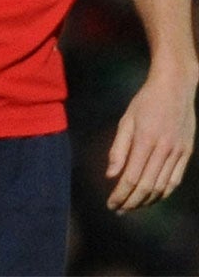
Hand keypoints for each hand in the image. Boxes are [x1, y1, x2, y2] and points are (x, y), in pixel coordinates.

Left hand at [106, 69, 195, 211]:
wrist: (175, 86)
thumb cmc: (146, 101)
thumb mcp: (126, 119)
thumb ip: (118, 148)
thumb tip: (111, 175)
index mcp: (145, 140)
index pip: (131, 177)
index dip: (120, 194)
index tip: (111, 203)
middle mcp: (163, 150)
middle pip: (146, 186)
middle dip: (130, 202)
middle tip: (118, 210)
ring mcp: (178, 153)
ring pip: (161, 187)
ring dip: (146, 201)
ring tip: (132, 207)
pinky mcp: (187, 153)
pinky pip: (175, 181)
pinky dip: (163, 193)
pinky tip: (152, 198)